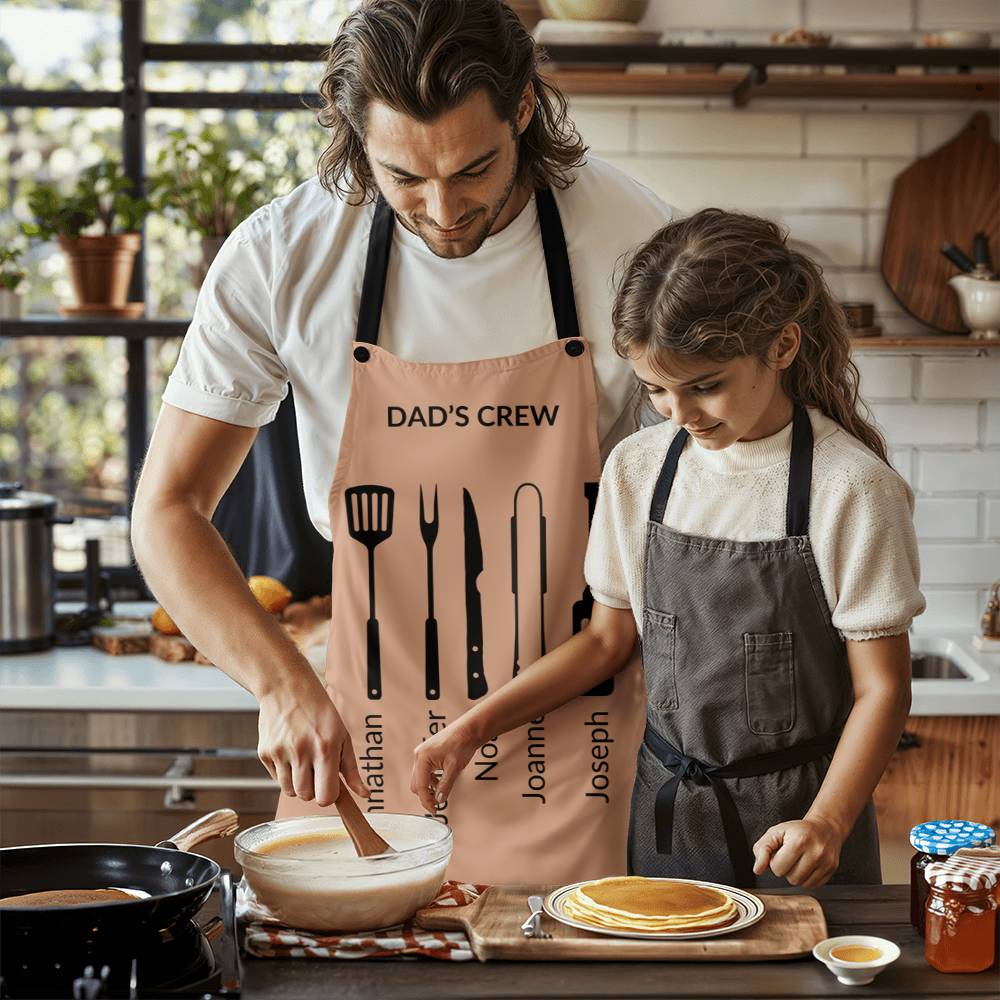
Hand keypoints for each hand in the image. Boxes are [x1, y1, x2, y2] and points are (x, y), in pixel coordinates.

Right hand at [257, 676, 366, 806]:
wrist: (287, 687)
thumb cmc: (319, 711)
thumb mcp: (342, 736)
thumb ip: (352, 769)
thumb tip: (364, 794)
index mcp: (325, 748)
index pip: (326, 797)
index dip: (329, 795)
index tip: (330, 785)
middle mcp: (301, 752)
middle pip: (306, 796)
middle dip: (313, 788)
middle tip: (316, 767)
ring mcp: (280, 753)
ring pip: (289, 791)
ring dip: (298, 782)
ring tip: (303, 759)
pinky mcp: (264, 753)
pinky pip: (276, 779)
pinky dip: (284, 772)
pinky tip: (290, 751)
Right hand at [410, 720, 477, 813]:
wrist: (469, 729)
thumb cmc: (462, 743)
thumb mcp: (454, 768)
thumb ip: (445, 786)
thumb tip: (439, 800)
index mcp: (422, 758)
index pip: (420, 787)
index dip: (427, 801)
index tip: (434, 810)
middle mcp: (419, 756)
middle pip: (416, 784)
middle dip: (426, 796)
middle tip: (438, 804)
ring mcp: (422, 754)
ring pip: (419, 779)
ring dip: (428, 788)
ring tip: (440, 793)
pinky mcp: (427, 754)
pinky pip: (424, 772)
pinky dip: (430, 780)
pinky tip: (440, 782)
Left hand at [752, 817, 843, 887]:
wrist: (825, 827)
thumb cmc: (798, 830)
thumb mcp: (775, 832)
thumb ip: (762, 849)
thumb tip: (757, 869)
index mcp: (799, 841)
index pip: (777, 868)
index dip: (775, 861)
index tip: (781, 852)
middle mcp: (815, 853)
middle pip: (790, 878)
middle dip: (786, 868)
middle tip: (790, 856)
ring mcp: (826, 862)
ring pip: (801, 884)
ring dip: (796, 874)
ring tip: (799, 860)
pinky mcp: (832, 870)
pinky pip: (812, 886)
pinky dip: (806, 878)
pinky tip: (808, 865)